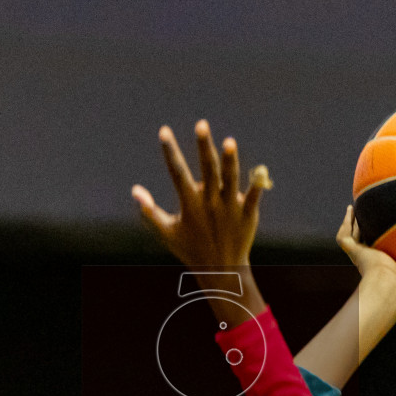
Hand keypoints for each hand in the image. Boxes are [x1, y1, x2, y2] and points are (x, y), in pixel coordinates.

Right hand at [132, 120, 270, 272]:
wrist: (221, 271)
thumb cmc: (190, 249)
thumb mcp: (167, 232)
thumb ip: (150, 211)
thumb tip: (134, 191)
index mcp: (190, 204)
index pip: (177, 172)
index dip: (170, 151)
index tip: (164, 131)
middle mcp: (210, 203)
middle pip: (207, 169)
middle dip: (204, 147)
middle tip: (201, 124)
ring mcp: (230, 208)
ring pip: (230, 180)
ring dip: (230, 161)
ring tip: (229, 142)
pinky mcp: (247, 215)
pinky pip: (253, 198)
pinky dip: (257, 186)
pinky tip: (261, 170)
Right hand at [335, 206, 395, 316]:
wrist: (391, 289)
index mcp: (394, 272)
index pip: (395, 259)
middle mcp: (378, 263)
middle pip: (374, 246)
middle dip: (376, 234)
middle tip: (383, 218)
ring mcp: (364, 257)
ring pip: (358, 238)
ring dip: (359, 225)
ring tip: (362, 210)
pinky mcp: (355, 253)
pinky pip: (345, 236)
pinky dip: (346, 223)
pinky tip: (351, 209)